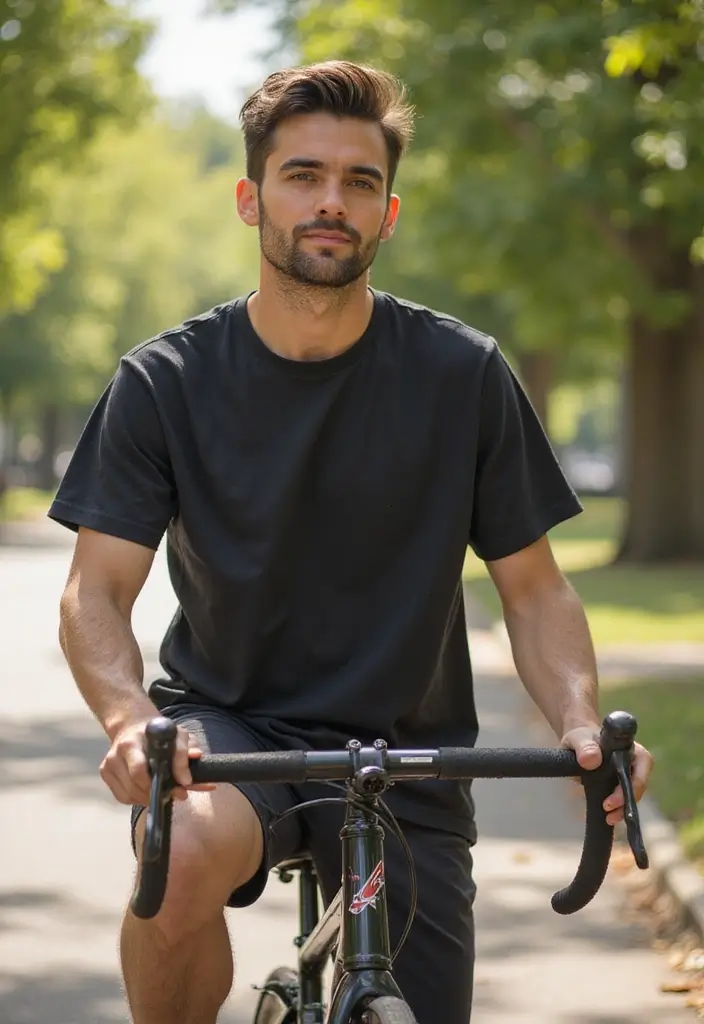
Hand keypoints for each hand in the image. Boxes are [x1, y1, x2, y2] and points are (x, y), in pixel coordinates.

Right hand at [100, 718, 215, 805]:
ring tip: (162, 792)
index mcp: (131, 743)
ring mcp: (108, 765)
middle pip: (135, 786)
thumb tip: (196, 757)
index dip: (157, 783)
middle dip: (156, 794)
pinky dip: (137, 799)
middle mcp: (115, 754)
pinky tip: (147, 791)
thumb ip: (185, 748)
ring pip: (129, 795)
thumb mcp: (176, 735)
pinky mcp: (105, 774)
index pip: (139, 770)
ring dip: (147, 799)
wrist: (133, 727)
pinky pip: (122, 797)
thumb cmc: (158, 735)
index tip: (180, 788)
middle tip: (174, 793)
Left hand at [561, 725, 653, 825]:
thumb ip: (584, 746)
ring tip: (608, 818)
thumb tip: (591, 760)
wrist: (576, 745)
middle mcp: (635, 763)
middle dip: (626, 801)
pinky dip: (617, 810)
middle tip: (608, 810)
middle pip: (638, 784)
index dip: (632, 783)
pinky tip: (607, 817)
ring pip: (632, 795)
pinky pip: (624, 801)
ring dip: (622, 809)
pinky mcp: (620, 788)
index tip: (613, 797)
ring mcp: (629, 777)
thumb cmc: (581, 738)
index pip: (643, 765)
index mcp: (631, 747)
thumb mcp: (578, 738)